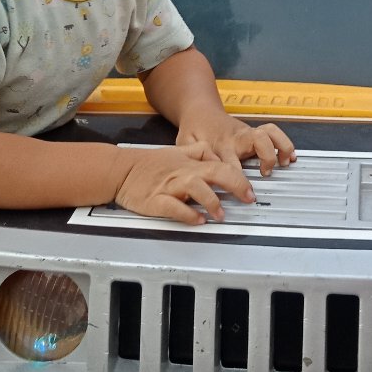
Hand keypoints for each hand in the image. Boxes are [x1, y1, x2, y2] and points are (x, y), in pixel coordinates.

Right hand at [113, 144, 256, 223]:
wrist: (121, 170)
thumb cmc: (149, 163)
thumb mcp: (177, 152)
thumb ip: (200, 152)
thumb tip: (217, 156)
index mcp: (190, 164)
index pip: (221, 166)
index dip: (239, 178)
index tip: (251, 190)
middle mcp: (183, 174)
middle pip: (214, 174)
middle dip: (235, 185)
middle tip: (248, 198)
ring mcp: (170, 187)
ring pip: (195, 188)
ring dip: (211, 201)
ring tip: (220, 214)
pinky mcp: (156, 200)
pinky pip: (173, 207)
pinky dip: (186, 213)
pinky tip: (197, 220)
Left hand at [177, 110, 295, 175]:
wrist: (200, 109)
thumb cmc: (193, 129)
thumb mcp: (185, 143)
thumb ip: (193, 157)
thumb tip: (204, 173)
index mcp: (220, 144)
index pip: (231, 163)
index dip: (238, 178)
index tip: (246, 192)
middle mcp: (237, 138)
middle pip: (257, 141)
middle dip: (267, 158)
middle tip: (266, 174)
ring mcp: (246, 133)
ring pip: (269, 133)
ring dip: (280, 147)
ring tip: (284, 162)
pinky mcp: (253, 131)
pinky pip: (273, 132)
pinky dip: (284, 143)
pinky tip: (290, 156)